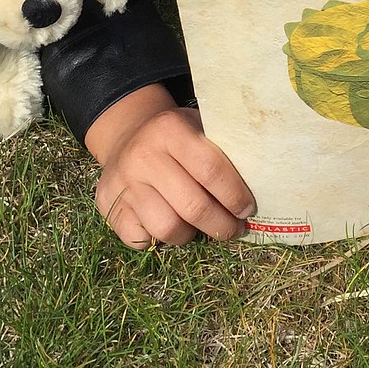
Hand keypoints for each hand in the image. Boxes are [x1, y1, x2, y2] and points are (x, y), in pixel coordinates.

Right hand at [89, 86, 254, 249]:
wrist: (127, 134)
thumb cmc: (175, 136)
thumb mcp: (197, 127)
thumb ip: (222, 148)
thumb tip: (261, 182)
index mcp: (170, 129)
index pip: (211, 169)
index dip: (235, 195)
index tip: (248, 209)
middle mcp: (143, 155)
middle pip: (192, 206)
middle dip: (221, 225)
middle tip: (234, 230)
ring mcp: (123, 183)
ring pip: (167, 229)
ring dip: (191, 235)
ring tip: (200, 229)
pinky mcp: (107, 206)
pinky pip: (141, 240)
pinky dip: (158, 240)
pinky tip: (169, 225)